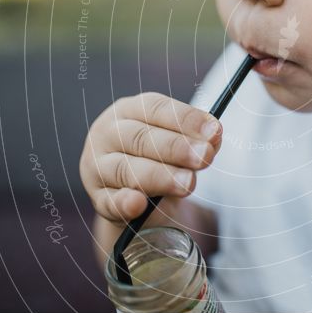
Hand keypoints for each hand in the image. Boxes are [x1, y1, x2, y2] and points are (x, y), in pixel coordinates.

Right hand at [80, 92, 221, 225]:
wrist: (130, 190)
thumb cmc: (156, 155)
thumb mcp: (175, 140)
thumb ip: (196, 138)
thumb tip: (214, 136)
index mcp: (129, 110)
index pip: (156, 108)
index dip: (186, 119)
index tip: (214, 131)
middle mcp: (108, 133)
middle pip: (141, 138)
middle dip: (177, 147)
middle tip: (205, 157)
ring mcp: (97, 166)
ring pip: (126, 169)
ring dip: (160, 176)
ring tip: (188, 183)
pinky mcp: (97, 198)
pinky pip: (109, 201)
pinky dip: (123, 203)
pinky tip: (138, 204)